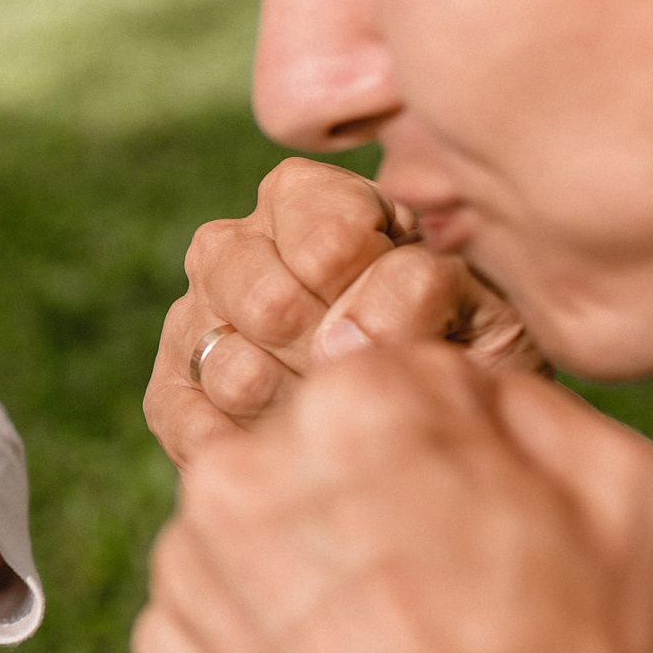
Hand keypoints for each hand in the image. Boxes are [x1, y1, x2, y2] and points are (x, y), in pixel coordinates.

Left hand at [135, 343, 652, 652]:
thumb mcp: (614, 490)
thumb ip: (507, 398)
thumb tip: (434, 377)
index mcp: (351, 410)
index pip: (379, 381)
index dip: (437, 444)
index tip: (469, 510)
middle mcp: (240, 474)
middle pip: (300, 452)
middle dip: (354, 498)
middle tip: (429, 585)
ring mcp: (186, 572)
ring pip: (246, 529)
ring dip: (298, 565)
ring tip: (386, 650)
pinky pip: (211, 614)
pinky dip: (262, 641)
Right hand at [148, 158, 541, 468]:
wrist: (433, 430)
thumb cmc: (465, 354)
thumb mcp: (482, 308)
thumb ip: (425, 293)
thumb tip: (339, 338)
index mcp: (308, 199)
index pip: (327, 240)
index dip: (382, 295)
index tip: (428, 320)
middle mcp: (233, 245)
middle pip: (268, 303)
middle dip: (339, 359)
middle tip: (385, 383)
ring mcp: (191, 320)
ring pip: (235, 369)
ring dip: (304, 411)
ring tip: (347, 420)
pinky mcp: (170, 394)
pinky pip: (190, 425)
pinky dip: (253, 451)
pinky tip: (300, 453)